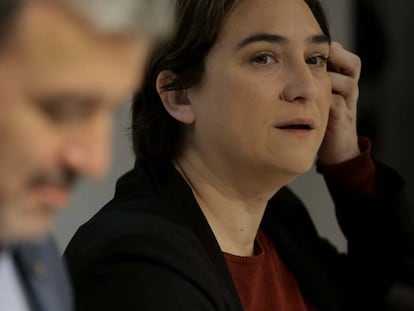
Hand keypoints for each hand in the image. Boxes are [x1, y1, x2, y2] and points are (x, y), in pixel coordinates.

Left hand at [317, 42, 360, 164]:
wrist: (336, 150)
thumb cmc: (321, 120)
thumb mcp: (314, 97)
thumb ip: (306, 81)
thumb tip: (280, 62)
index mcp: (341, 80)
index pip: (341, 55)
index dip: (328, 49)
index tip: (305, 49)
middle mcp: (348, 90)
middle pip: (352, 64)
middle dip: (335, 57)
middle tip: (315, 58)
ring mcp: (348, 105)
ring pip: (347, 83)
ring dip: (328, 79)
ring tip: (310, 80)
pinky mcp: (343, 120)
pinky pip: (337, 105)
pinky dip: (324, 100)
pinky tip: (305, 102)